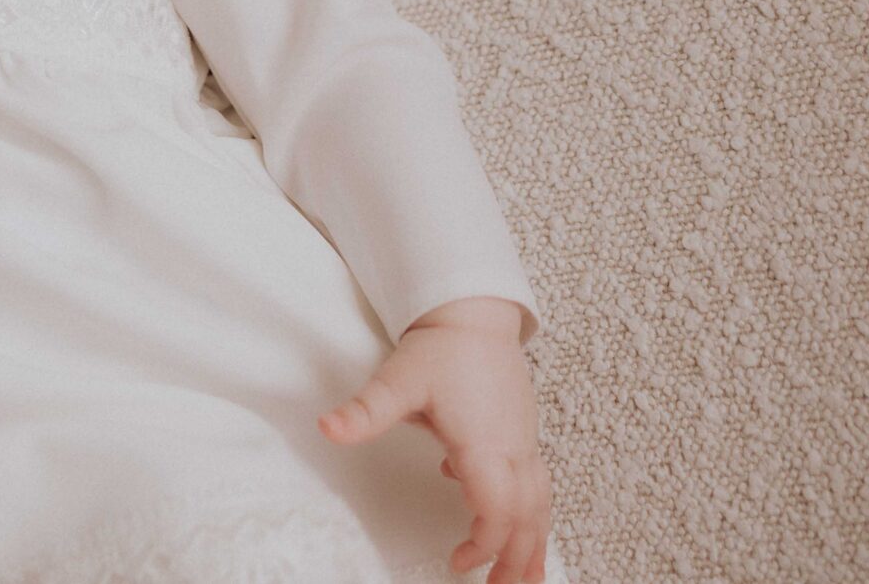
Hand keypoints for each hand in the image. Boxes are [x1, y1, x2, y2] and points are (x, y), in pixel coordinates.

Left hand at [318, 297, 551, 581]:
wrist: (473, 312)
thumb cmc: (440, 347)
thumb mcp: (396, 379)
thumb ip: (365, 411)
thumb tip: (328, 428)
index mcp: (484, 442)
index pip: (498, 509)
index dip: (483, 543)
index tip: (458, 562)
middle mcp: (512, 447)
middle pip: (527, 517)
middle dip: (515, 559)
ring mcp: (523, 440)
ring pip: (540, 503)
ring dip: (533, 542)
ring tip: (525, 577)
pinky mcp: (523, 433)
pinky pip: (538, 484)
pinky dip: (531, 513)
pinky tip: (500, 517)